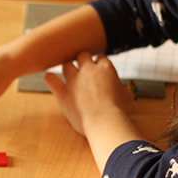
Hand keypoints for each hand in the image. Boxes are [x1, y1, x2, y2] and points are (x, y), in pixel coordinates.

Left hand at [44, 51, 141, 170]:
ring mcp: (74, 80)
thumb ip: (124, 90)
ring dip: (68, 67)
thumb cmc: (119, 112)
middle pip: (82, 55)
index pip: (100, 58)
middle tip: (84, 69)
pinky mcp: (62, 92)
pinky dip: (50, 79)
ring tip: (70, 73)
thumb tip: (124, 90)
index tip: (99, 71)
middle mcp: (88, 70)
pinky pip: (51, 80)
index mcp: (105, 69)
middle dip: (83, 60)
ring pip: (67, 64)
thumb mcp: (128, 98)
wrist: (105, 122)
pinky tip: (50, 79)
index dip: (99, 64)